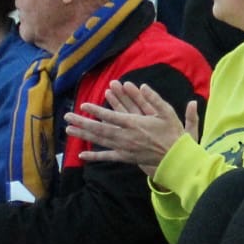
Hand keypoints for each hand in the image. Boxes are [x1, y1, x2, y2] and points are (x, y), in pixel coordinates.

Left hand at [68, 81, 197, 174]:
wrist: (175, 157)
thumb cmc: (172, 133)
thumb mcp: (167, 112)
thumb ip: (154, 99)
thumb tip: (143, 85)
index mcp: (135, 123)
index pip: (111, 116)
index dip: (96, 111)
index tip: (84, 105)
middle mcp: (126, 136)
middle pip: (100, 128)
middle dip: (82, 122)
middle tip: (67, 117)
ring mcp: (124, 148)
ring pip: (100, 141)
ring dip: (84, 135)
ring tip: (69, 130)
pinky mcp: (126, 157)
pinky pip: (107, 156)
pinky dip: (94, 156)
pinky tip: (81, 155)